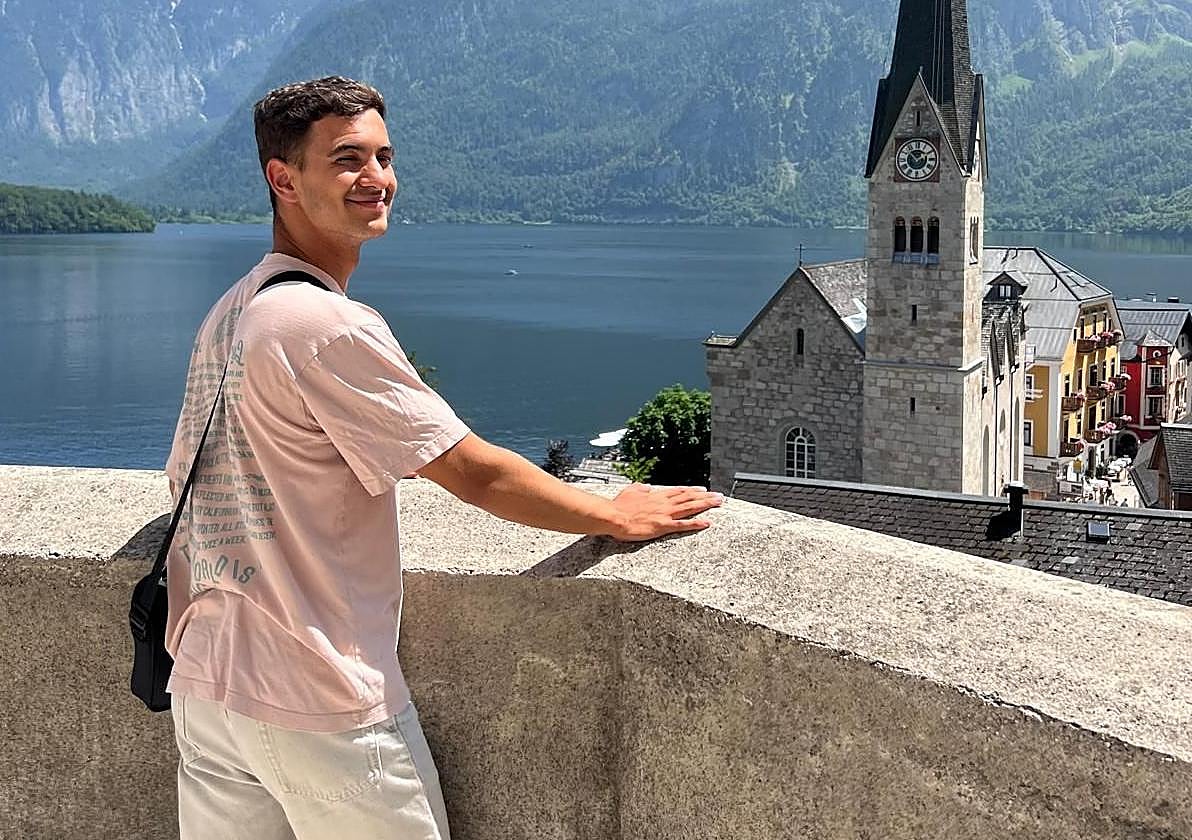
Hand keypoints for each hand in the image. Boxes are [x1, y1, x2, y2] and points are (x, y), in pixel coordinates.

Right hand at [606, 483, 723, 541]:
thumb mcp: (629, 491)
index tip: (703, 489)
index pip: (678, 491)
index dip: (692, 490)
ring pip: (690, 508)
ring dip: (706, 505)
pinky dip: (696, 523)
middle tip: (719, 496)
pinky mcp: (663, 526)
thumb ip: (640, 488)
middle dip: (705, 497)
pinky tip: (707, 522)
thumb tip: (647, 486)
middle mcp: (663, 503)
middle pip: (689, 498)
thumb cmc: (618, 506)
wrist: (613, 516)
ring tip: (718, 503)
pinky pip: (683, 525)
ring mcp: (665, 514)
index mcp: (656, 495)